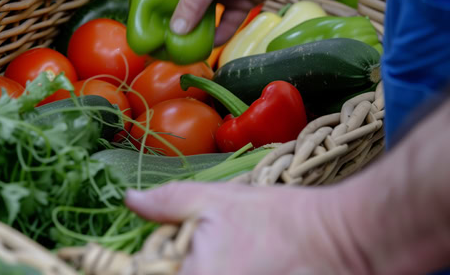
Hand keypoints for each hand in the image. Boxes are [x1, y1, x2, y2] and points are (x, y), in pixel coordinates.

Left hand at [125, 181, 367, 274]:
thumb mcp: (213, 199)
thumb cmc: (276, 220)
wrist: (337, 240)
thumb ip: (166, 202)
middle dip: (170, 266)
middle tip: (193, 248)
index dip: (141, 265)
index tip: (147, 252)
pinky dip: (215, 271)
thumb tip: (130, 199)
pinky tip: (238, 263)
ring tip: (228, 253)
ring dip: (193, 268)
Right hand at [163, 0, 342, 44]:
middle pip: (183, 2)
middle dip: (177, 22)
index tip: (147, 22)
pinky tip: (211, 45)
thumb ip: (189, 5)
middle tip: (165, 43)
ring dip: (198, 31)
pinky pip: (228, 20)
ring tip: (185, 50)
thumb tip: (176, 32)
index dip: (155, 2)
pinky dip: (222, 32)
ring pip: (205, 13)